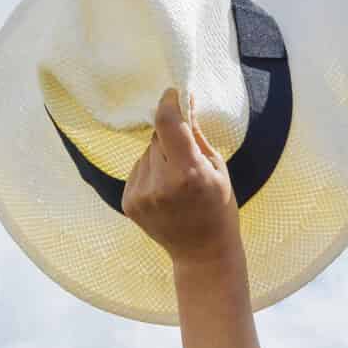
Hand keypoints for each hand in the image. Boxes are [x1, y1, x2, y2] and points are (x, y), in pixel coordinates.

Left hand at [122, 88, 239, 268]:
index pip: (167, 123)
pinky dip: (150, 173)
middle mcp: (160, 183)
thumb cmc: (218, 208)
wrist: (203, 253)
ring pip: (146, 154)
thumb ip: (196, 135)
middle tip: (186, 158)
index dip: (169, 103)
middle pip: (157, 138)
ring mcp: (141, 195)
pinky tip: (165, 193)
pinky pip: (137, 170)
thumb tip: (185, 101)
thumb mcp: (217, 168)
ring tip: (177, 182)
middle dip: (170, 138)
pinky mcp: (128, 203)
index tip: (173, 94)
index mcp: (188, 173)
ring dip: (159, 157)